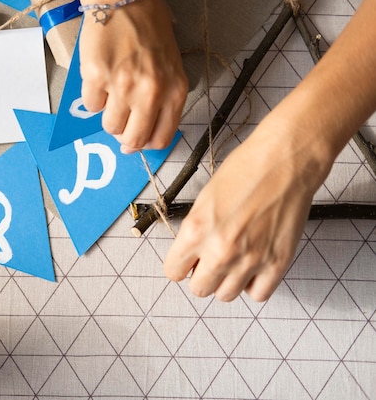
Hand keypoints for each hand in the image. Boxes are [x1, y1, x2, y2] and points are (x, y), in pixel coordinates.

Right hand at [77, 0, 187, 153]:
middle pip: (133, 139)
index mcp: (174, 90)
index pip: (161, 138)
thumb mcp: (170, 66)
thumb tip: (142, 130)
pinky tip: (101, 77)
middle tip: (120, 127)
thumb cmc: (150, 28)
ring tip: (112, 94)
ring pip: (109, 125)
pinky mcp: (98, 77)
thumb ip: (162, 99)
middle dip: (124, 138)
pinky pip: (91, 105)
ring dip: (108, 115)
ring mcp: (123, 86)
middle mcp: (150, 92)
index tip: (138, 141)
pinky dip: (94, 96)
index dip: (146, 144)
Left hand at [163, 120, 331, 301]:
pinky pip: (258, 293)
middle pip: (199, 289)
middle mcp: (221, 250)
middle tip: (209, 261)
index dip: (179, 265)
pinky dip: (253, 284)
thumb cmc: (245, 170)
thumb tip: (191, 255)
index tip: (187, 261)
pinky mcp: (277, 263)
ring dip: (226, 281)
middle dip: (201, 276)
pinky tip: (253, 267)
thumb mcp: (204, 199)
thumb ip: (194, 231)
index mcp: (196, 230)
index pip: (173, 271)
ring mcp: (250, 260)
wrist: (284, 162)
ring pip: (226, 295)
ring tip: (233, 261)